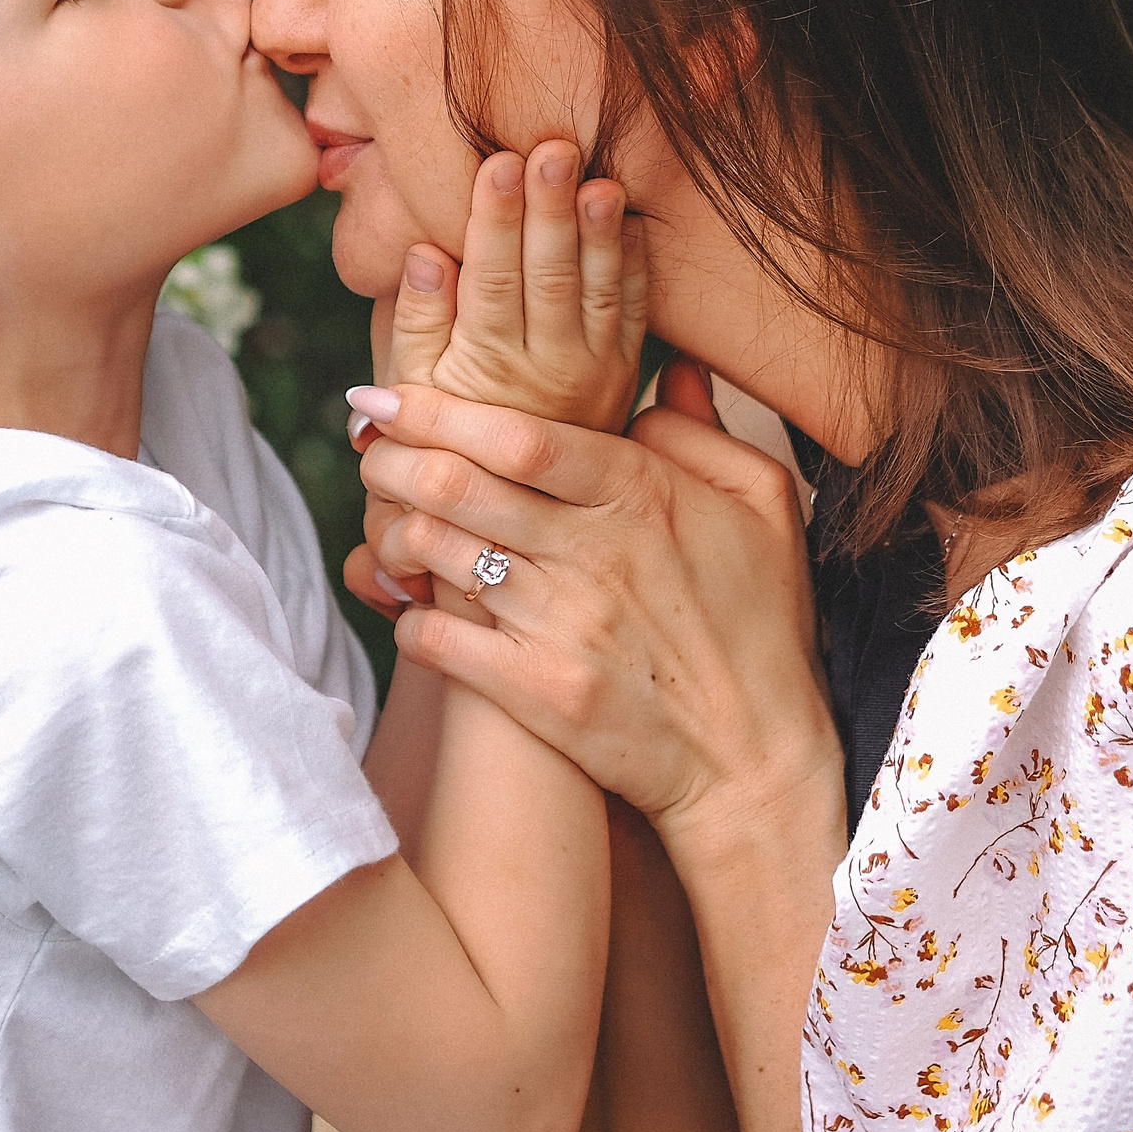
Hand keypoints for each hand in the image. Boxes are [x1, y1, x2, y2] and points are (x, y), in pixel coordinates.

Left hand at [346, 358, 834, 841]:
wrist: (757, 762)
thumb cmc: (762, 623)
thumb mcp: (764, 506)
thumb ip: (703, 429)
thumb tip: (668, 369)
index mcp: (639, 494)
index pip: (515, 434)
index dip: (437, 407)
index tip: (386, 391)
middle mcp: (590, 553)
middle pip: (455, 484)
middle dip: (391, 456)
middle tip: (368, 445)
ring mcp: (557, 625)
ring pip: (435, 552)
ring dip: (392, 527)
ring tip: (385, 516)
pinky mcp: (533, 692)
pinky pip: (434, 636)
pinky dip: (406, 611)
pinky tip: (409, 599)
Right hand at [389, 140, 646, 435]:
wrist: (510, 499)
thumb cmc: (445, 428)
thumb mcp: (413, 387)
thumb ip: (418, 321)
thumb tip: (425, 254)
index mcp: (488, 367)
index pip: (492, 280)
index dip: (497, 221)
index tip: (498, 164)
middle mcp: (548, 370)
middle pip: (549, 276)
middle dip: (552, 210)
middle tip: (554, 150)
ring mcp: (594, 372)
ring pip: (599, 290)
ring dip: (601, 231)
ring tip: (600, 178)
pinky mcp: (625, 372)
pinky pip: (633, 312)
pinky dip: (635, 265)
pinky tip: (632, 218)